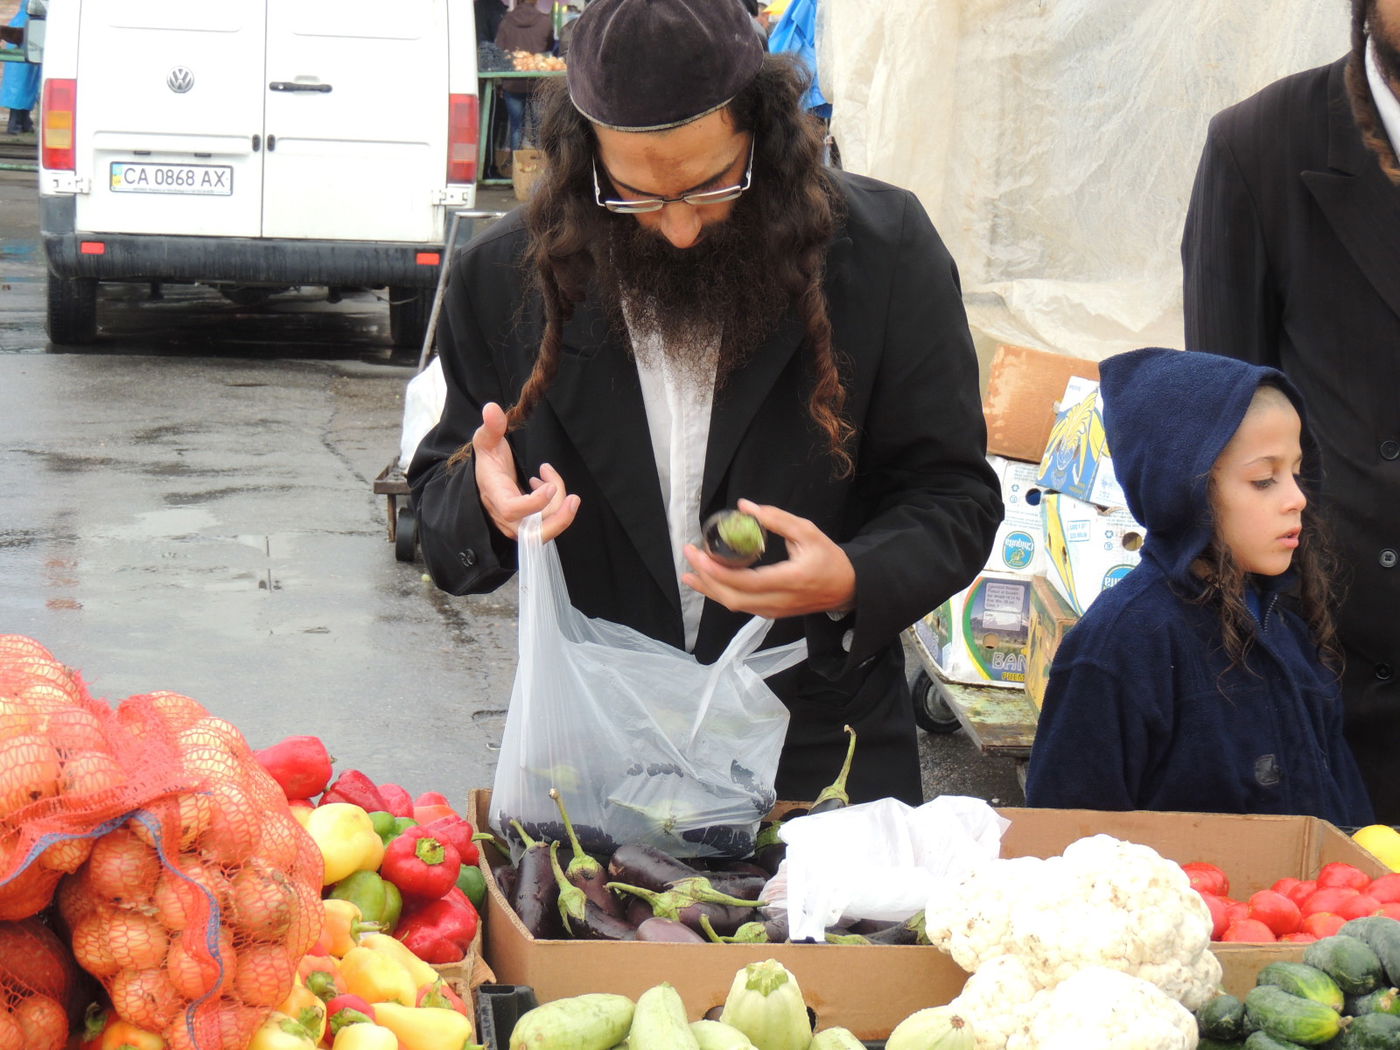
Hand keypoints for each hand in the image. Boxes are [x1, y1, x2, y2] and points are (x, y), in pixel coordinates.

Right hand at [472, 401, 578, 540]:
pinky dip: (554, 506)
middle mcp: (505, 516)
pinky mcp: (528, 526)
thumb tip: (491, 409)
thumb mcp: (486, 441)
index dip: (534, 502)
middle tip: (574, 499)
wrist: (485, 480)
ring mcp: (517, 524)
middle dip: (558, 520)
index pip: (513, 509)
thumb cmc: (488, 461)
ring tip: (550, 475)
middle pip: (533, 533)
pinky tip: (546, 485)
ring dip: (558, 504)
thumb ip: (491, 427)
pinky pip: (546, 523)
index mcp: (495, 496)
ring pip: (545, 527)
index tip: (549, 484)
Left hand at [682, 499, 855, 618]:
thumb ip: (777, 519)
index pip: (746, 581)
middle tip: (689, 555)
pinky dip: (720, 593)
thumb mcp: (808, 532)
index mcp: (789, 580)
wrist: (847, 588)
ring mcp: (774, 611)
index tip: (698, 552)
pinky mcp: (770, 613)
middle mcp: (779, 601)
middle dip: (706, 578)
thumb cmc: (829, 558)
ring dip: (709, 588)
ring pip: (733, 604)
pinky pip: (740, 605)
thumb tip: (745, 507)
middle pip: (732, 597)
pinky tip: (707, 582)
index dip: (717, 570)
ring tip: (690, 571)